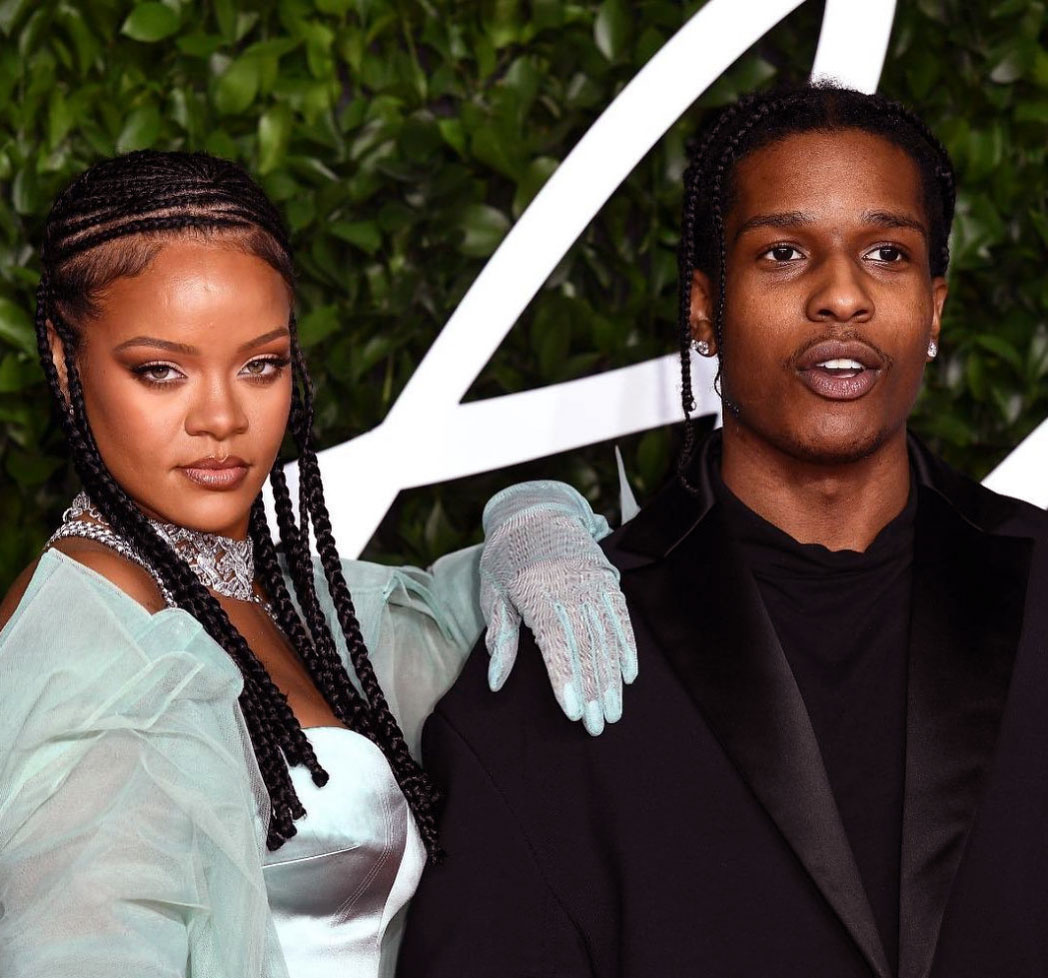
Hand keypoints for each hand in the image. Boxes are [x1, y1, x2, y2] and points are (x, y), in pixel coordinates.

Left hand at [479, 481, 637, 734]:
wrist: (535, 510)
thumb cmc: (506, 557)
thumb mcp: (493, 591)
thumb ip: (501, 636)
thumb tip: (495, 682)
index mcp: (535, 590)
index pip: (555, 642)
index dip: (565, 678)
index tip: (573, 710)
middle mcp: (568, 586)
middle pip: (586, 645)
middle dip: (593, 689)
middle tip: (597, 725)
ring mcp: (592, 582)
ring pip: (607, 636)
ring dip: (612, 677)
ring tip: (613, 711)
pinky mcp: (607, 579)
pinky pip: (621, 617)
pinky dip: (627, 647)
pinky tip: (629, 675)